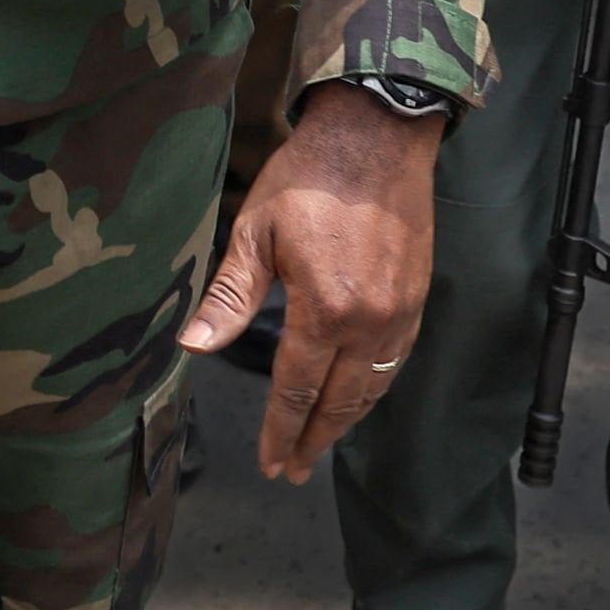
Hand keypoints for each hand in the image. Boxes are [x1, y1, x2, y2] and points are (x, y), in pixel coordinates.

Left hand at [183, 84, 443, 482]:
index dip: (280, 432)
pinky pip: (393, 363)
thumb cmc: (308, 177)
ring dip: (344, 423)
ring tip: (319, 445)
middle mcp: (369, 323)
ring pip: (371, 390)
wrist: (377, 137)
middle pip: (338, 403)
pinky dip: (373, 391)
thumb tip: (193, 347)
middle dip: (312, 441)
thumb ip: (230, 296)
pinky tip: (356, 398)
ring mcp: (399, 315)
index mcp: (325, 310)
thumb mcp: (256, 232)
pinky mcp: (416, 301)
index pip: (296, 390)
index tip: (269, 465)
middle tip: (292, 472)